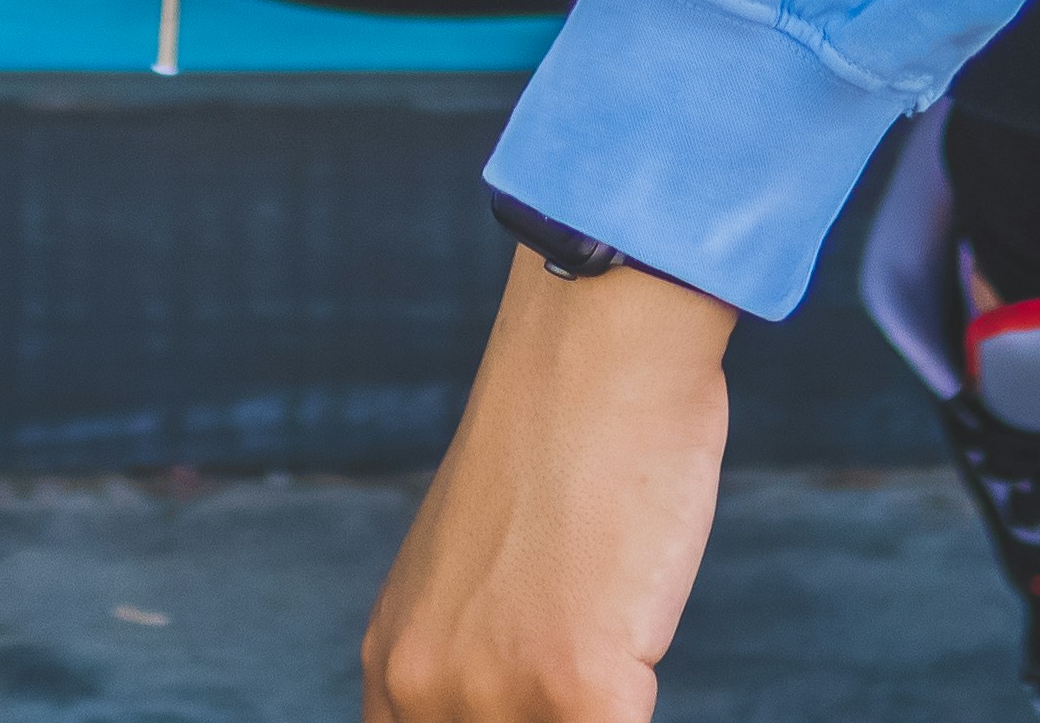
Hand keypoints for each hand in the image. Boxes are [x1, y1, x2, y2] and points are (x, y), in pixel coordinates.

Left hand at [356, 250, 730, 722]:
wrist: (597, 353)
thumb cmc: (562, 445)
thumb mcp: (480, 567)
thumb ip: (477, 653)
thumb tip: (525, 699)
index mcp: (394, 663)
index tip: (532, 700)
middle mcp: (422, 687)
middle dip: (554, 715)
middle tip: (588, 673)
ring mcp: (494, 691)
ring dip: (604, 708)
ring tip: (618, 648)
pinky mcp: (574, 687)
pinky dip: (641, 703)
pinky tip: (646, 658)